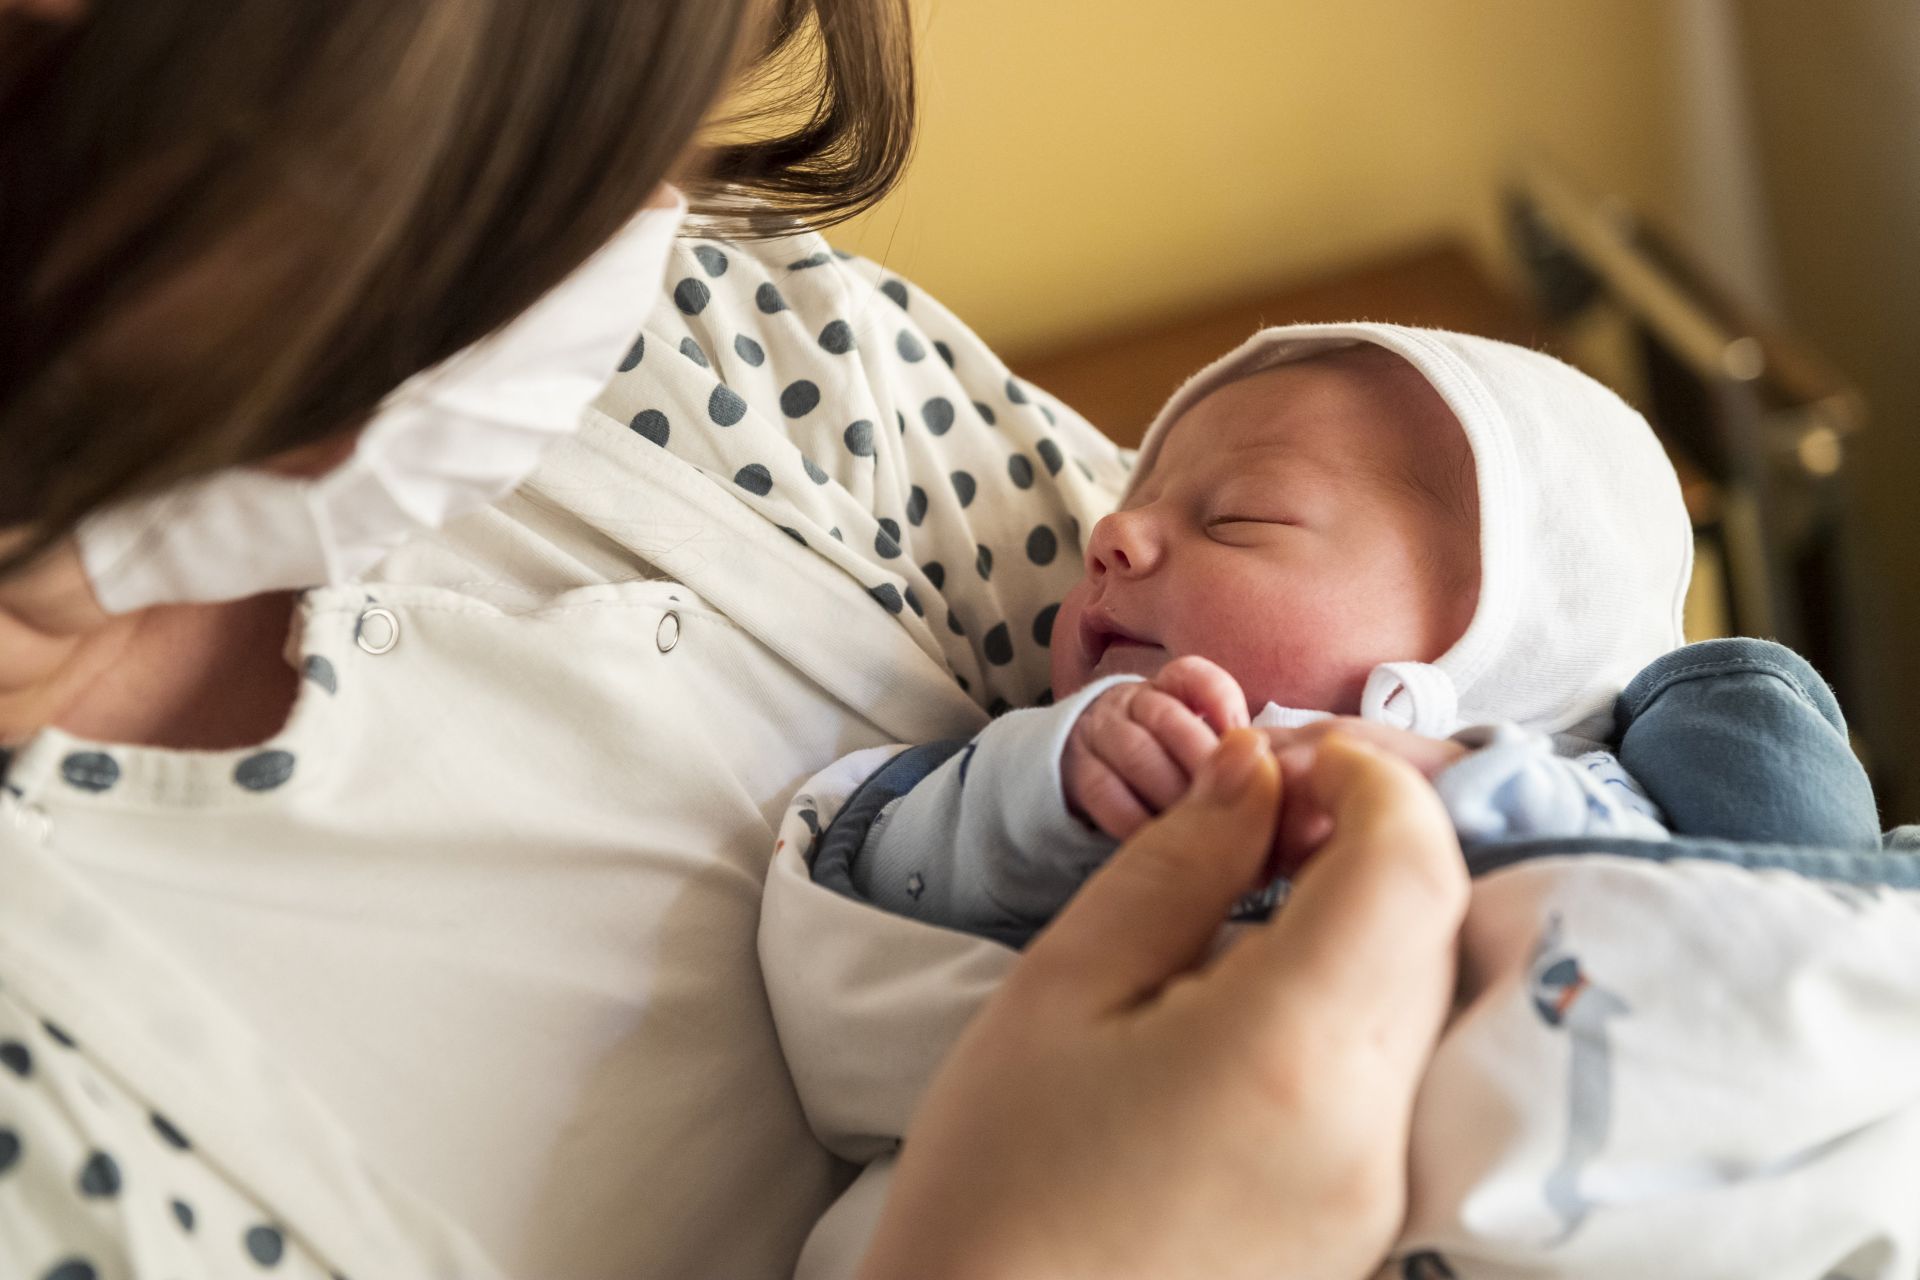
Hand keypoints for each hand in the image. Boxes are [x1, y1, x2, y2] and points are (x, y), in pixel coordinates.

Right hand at [863, 729, 1467, 1279]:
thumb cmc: (998, 1173)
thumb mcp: (1064, 985)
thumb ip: (1179, 862)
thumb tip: (1256, 767)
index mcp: (1291, 1052)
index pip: (1411, 868)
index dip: (1370, 780)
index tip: (1293, 756)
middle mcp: (1374, 1130)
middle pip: (1436, 929)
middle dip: (1374, 838)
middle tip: (1267, 810)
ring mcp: (1385, 1191)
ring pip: (1428, 1000)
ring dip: (1371, 917)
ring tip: (1257, 897)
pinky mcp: (1373, 1227)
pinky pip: (1402, 1075)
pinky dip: (1359, 1000)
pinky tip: (1264, 992)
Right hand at [1061, 655, 1248, 838]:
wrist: (1093, 772)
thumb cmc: (1165, 762)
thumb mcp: (1198, 745)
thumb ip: (1232, 754)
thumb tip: (1273, 779)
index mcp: (1168, 688)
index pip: (1194, 677)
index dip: (1222, 704)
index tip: (1247, 741)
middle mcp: (1130, 703)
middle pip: (1167, 718)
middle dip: (1205, 761)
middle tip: (1235, 801)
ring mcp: (1098, 734)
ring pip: (1136, 752)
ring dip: (1173, 791)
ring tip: (1201, 824)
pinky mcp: (1076, 772)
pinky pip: (1104, 791)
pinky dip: (1136, 818)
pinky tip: (1161, 839)